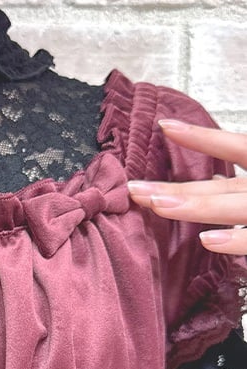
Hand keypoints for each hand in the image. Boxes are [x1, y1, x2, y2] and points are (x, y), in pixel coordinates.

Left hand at [126, 120, 246, 255]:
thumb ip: (239, 184)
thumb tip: (217, 180)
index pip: (236, 146)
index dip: (202, 137)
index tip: (164, 127)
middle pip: (221, 187)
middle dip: (178, 189)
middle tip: (133, 189)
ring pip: (234, 206)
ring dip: (196, 206)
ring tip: (157, 205)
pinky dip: (235, 241)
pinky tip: (207, 240)